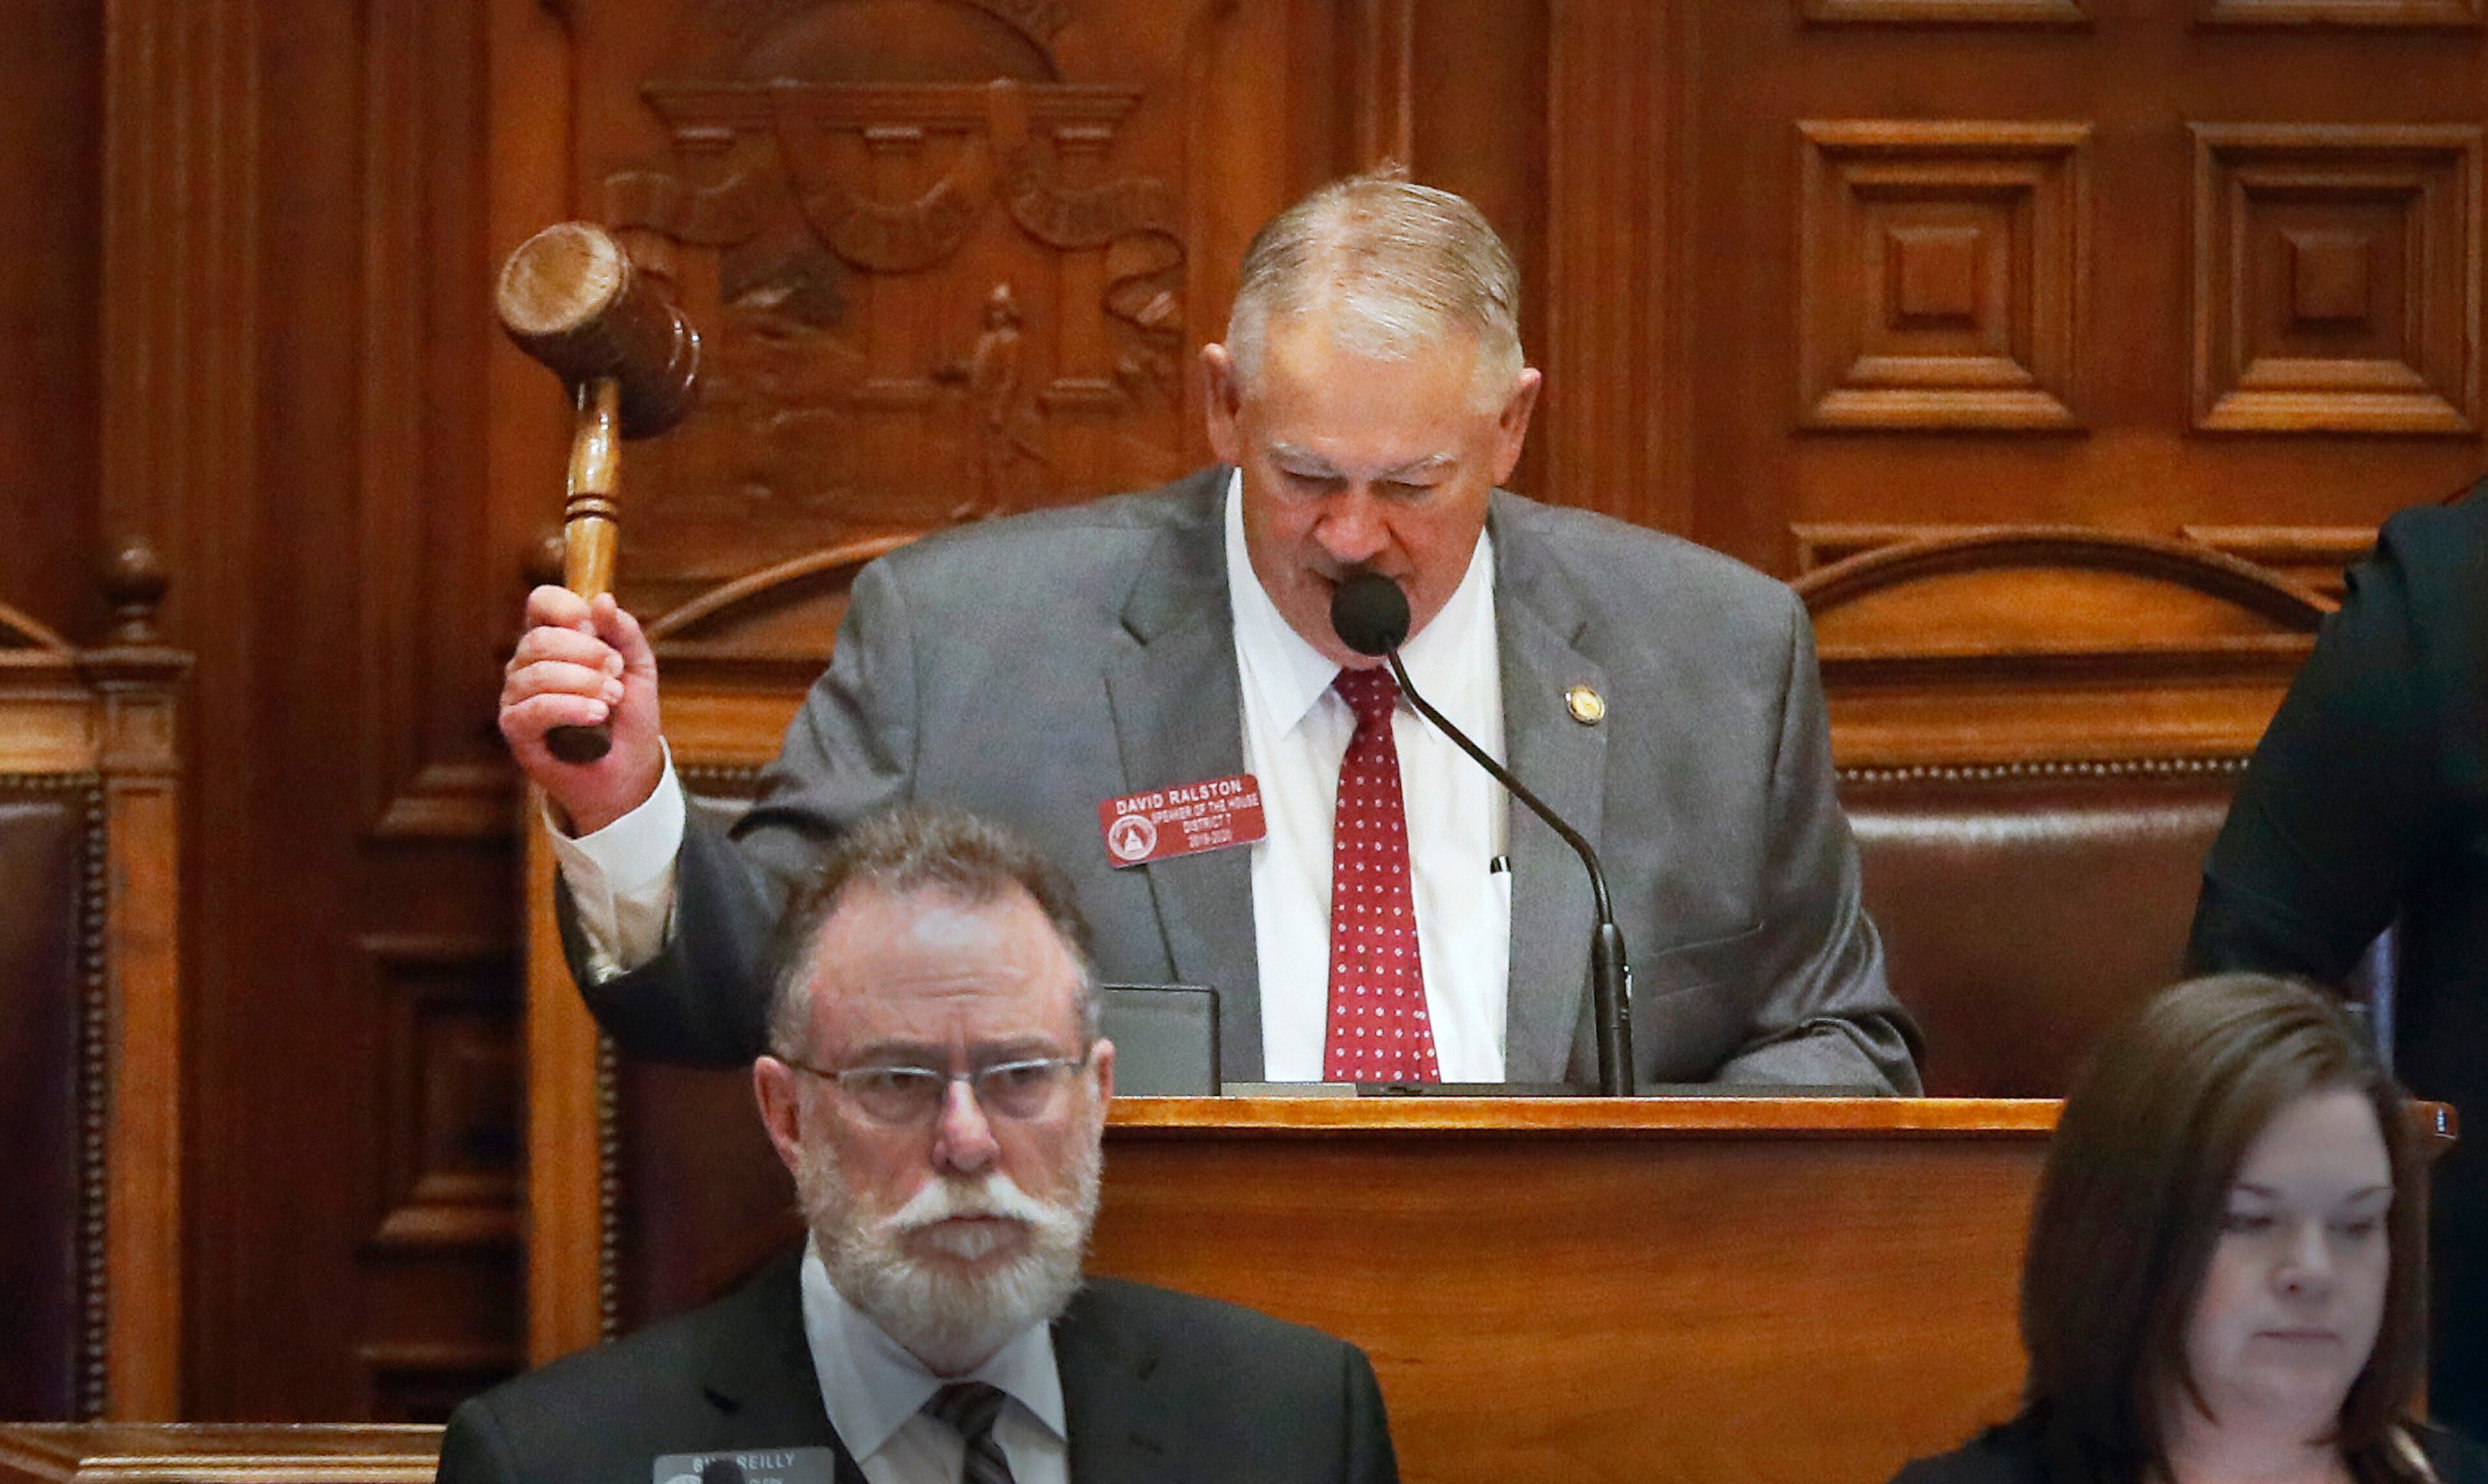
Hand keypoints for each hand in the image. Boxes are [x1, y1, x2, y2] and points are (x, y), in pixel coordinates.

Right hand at [499, 587, 664, 834]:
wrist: (628, 770)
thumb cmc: (628, 716)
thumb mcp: (638, 668)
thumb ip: (624, 633)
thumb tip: (601, 600)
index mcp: (555, 641)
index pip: (541, 603)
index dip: (564, 608)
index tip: (593, 626)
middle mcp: (528, 664)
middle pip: (540, 639)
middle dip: (585, 653)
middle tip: (617, 672)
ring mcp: (517, 695)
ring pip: (536, 673)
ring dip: (583, 683)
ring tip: (613, 699)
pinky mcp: (515, 727)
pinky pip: (533, 708)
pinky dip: (569, 708)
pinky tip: (596, 715)